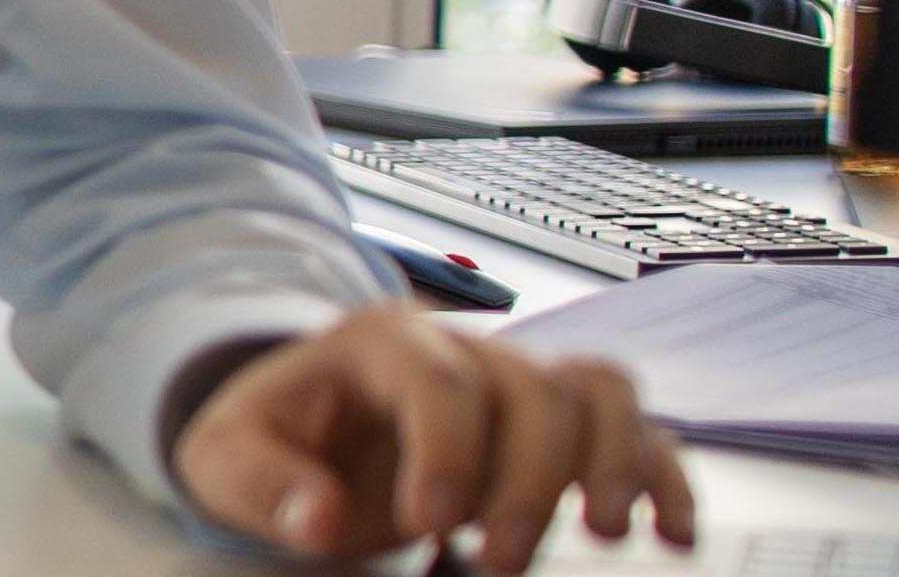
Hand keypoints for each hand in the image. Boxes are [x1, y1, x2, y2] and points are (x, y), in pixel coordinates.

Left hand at [170, 304, 692, 572]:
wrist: (301, 425)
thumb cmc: (274, 438)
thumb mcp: (228, 458)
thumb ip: (264, 484)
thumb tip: (316, 516)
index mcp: (376, 343)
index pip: (437, 380)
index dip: (448, 451)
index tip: (432, 524)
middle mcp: (461, 348)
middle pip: (533, 389)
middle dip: (531, 480)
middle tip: (501, 560)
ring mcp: (516, 378)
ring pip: (597, 391)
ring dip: (613, 463)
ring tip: (601, 534)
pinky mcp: (555, 420)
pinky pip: (631, 424)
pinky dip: (661, 472)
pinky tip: (669, 532)